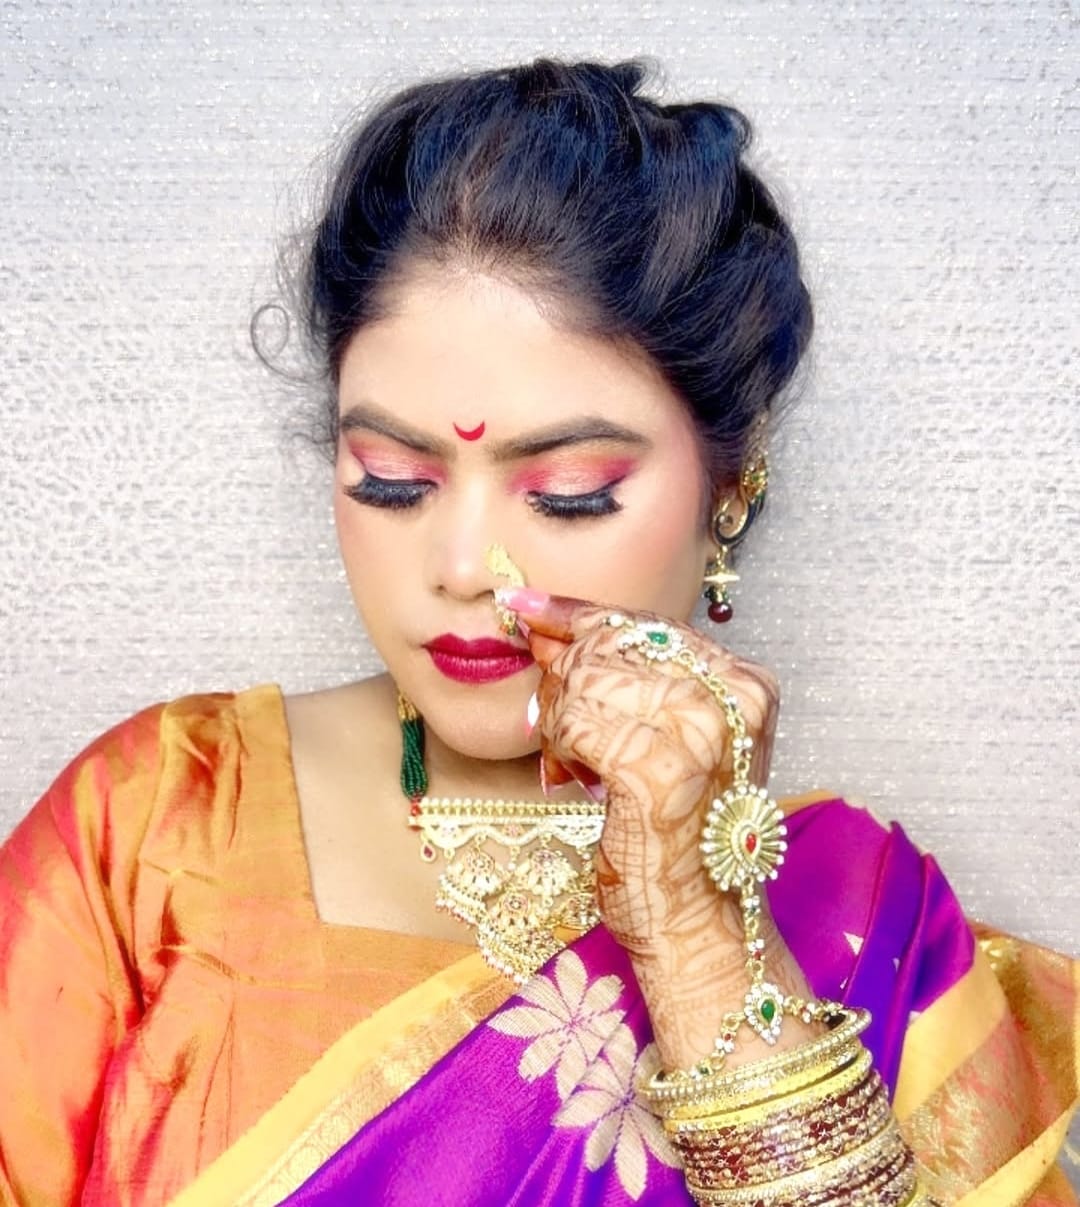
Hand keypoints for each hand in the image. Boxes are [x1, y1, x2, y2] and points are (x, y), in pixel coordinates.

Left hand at [500, 588, 779, 956]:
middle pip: (611, 645)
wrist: (695, 919)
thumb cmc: (676, 832)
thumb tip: (547, 631)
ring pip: (585, 679)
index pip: (647, 623)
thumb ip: (625, 680)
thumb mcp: (668, 737)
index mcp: (746, 683)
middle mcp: (730, 698)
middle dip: (565, 674)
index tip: (526, 606)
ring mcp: (696, 731)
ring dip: (559, 716)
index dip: (579, 613)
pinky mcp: (653, 768)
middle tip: (552, 717)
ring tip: (575, 759)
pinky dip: (558, 746)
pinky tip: (573, 776)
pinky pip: (572, 722)